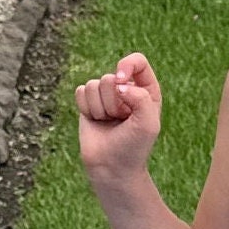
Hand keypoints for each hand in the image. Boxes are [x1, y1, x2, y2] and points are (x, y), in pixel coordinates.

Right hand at [75, 52, 161, 181]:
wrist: (112, 167)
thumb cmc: (134, 147)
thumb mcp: (149, 123)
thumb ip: (140, 97)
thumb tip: (118, 84)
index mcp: (147, 90)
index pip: (137, 61)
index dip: (126, 66)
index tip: (121, 81)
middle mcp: (127, 89)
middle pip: (110, 77)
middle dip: (112, 102)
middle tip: (119, 120)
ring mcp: (106, 95)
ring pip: (93, 85)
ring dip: (99, 108)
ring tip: (108, 122)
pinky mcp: (88, 102)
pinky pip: (80, 91)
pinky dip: (86, 108)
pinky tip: (96, 121)